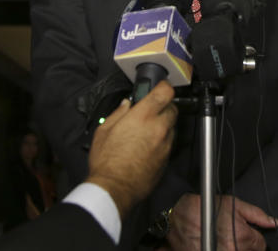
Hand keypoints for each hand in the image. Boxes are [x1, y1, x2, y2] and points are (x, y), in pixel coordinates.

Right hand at [85, 81, 177, 218]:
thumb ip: (118, 113)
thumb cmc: (106, 160)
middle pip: (173, 109)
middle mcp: (158, 128)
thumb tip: (127, 105)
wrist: (115, 189)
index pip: (165, 93)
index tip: (161, 87)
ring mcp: (165, 145)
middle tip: (151, 111)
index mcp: (143, 116)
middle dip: (164, 107)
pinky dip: (162, 141)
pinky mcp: (166, 160)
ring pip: (172, 127)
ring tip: (147, 131)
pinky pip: (169, 144)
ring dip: (164, 125)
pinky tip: (148, 147)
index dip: (164, 87)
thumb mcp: (104, 130)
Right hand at [167, 193, 277, 250]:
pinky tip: (217, 244)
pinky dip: (223, 249)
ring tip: (222, 238)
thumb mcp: (234, 204)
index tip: (245, 231)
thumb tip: (274, 223)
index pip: (261, 245)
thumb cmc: (205, 208)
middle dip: (244, 244)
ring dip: (234, 248)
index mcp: (244, 237)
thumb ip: (256, 214)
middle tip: (230, 233)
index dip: (254, 237)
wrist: (178, 220)